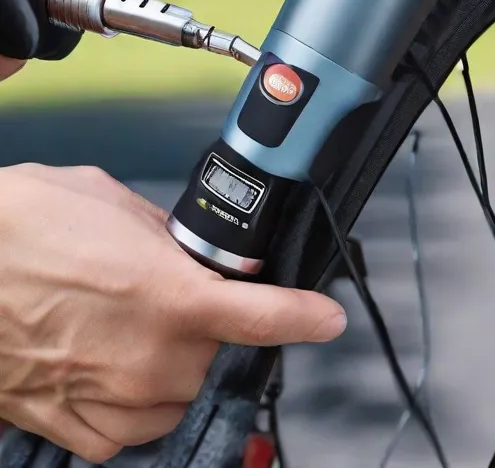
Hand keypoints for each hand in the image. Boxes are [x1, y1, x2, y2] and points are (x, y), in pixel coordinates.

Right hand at [0, 163, 345, 462]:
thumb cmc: (16, 227)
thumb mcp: (111, 204)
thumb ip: (167, 238)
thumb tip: (189, 255)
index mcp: (171, 296)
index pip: (265, 318)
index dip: (306, 318)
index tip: (326, 319)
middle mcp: (150, 358)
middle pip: (221, 359)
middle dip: (213, 333)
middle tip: (175, 303)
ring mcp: (111, 399)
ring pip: (182, 396)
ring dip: (178, 369)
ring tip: (134, 329)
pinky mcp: (72, 426)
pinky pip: (133, 429)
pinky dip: (137, 403)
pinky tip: (115, 368)